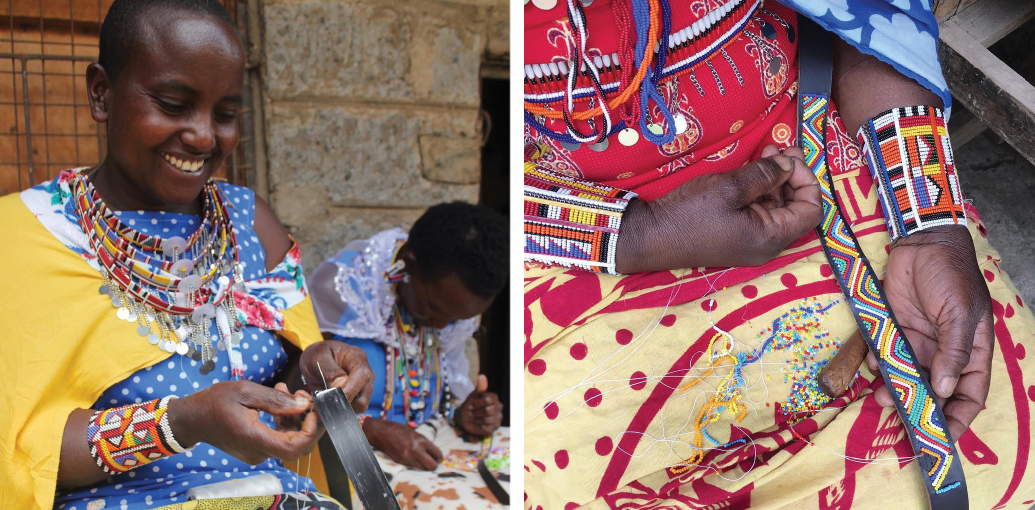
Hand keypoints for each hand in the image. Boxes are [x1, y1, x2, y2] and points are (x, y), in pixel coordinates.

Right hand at [168, 380, 319, 463]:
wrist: (192, 418)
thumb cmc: (214, 402)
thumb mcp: (245, 392)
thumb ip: (276, 400)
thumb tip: (304, 405)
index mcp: (253, 439)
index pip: (295, 447)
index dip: (312, 430)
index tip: (314, 408)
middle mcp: (258, 452)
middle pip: (297, 445)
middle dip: (307, 420)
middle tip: (303, 395)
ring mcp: (257, 454)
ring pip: (290, 440)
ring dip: (296, 417)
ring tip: (288, 391)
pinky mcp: (257, 449)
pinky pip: (279, 438)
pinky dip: (285, 421)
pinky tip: (280, 400)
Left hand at [299, 340, 374, 412]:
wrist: (316, 361)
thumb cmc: (317, 355)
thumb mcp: (317, 358)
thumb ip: (329, 371)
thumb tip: (340, 387)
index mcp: (357, 358)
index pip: (362, 376)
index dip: (350, 390)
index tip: (334, 399)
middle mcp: (365, 373)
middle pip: (364, 396)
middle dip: (344, 403)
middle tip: (323, 402)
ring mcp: (363, 387)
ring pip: (359, 406)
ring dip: (340, 408)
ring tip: (323, 401)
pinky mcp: (357, 397)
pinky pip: (352, 410)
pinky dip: (339, 411)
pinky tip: (328, 404)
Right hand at [365, 418, 442, 470]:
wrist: (381, 432)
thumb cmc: (398, 430)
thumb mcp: (415, 433)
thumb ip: (423, 443)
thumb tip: (432, 452)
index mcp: (421, 440)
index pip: (437, 453)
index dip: (439, 457)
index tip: (438, 458)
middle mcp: (416, 450)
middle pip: (432, 465)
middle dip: (434, 465)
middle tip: (433, 462)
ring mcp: (408, 457)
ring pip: (423, 469)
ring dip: (425, 467)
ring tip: (423, 462)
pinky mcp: (401, 462)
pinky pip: (413, 467)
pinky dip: (415, 465)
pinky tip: (414, 460)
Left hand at [455, 375, 502, 435]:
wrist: (465, 418)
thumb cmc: (470, 405)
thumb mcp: (473, 396)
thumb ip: (479, 388)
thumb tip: (482, 376)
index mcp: (494, 397)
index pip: (487, 400)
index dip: (477, 403)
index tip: (473, 404)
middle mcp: (499, 406)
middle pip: (488, 411)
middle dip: (477, 412)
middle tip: (473, 412)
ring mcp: (498, 417)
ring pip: (488, 420)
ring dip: (477, 419)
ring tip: (476, 418)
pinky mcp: (496, 427)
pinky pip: (487, 428)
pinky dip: (480, 426)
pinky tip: (479, 424)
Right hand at [615, 145, 821, 272]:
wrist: (651, 236)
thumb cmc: (690, 213)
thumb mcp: (730, 187)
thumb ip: (766, 174)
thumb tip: (789, 164)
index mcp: (771, 237)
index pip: (811, 210)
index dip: (807, 180)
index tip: (789, 159)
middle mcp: (767, 244)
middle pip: (795, 208)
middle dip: (791, 176)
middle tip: (779, 148)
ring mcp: (751, 242)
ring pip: (776, 208)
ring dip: (775, 180)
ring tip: (765, 154)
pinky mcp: (736, 236)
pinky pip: (758, 213)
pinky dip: (759, 191)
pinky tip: (750, 172)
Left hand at [874, 225, 993, 440]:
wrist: (920, 242)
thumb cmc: (950, 274)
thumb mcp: (958, 313)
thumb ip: (952, 352)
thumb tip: (944, 389)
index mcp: (970, 352)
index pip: (969, 395)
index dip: (957, 418)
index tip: (940, 437)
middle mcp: (944, 353)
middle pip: (933, 393)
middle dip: (918, 409)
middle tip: (900, 421)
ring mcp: (918, 342)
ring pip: (905, 377)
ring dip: (894, 390)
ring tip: (880, 397)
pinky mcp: (894, 330)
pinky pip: (885, 356)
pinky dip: (877, 364)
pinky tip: (871, 365)